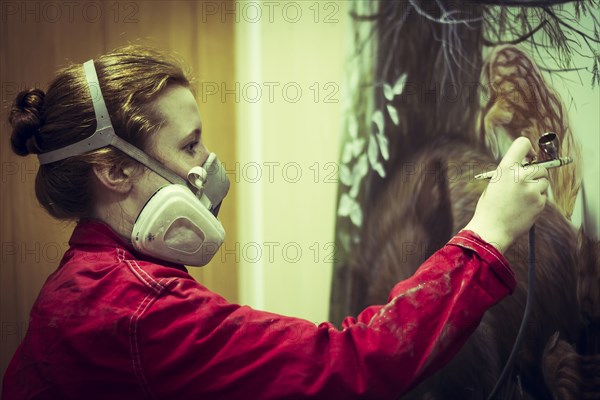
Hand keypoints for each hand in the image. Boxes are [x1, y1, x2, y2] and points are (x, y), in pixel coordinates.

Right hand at [464, 137, 548, 253]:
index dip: (527, 149)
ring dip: (537, 187)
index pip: (522, 144)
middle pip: (539, 166)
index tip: (528, 157)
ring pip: (544, 181)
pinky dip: (537, 199)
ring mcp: (531, 190)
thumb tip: (526, 165)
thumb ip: (510, 172)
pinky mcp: (539, 202)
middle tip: (524, 184)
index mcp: (505, 169)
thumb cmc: (490, 207)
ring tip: (521, 198)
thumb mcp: (494, 183)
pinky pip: (543, 195)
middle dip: (535, 174)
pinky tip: (524, 206)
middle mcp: (520, 176)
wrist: (492, 229)